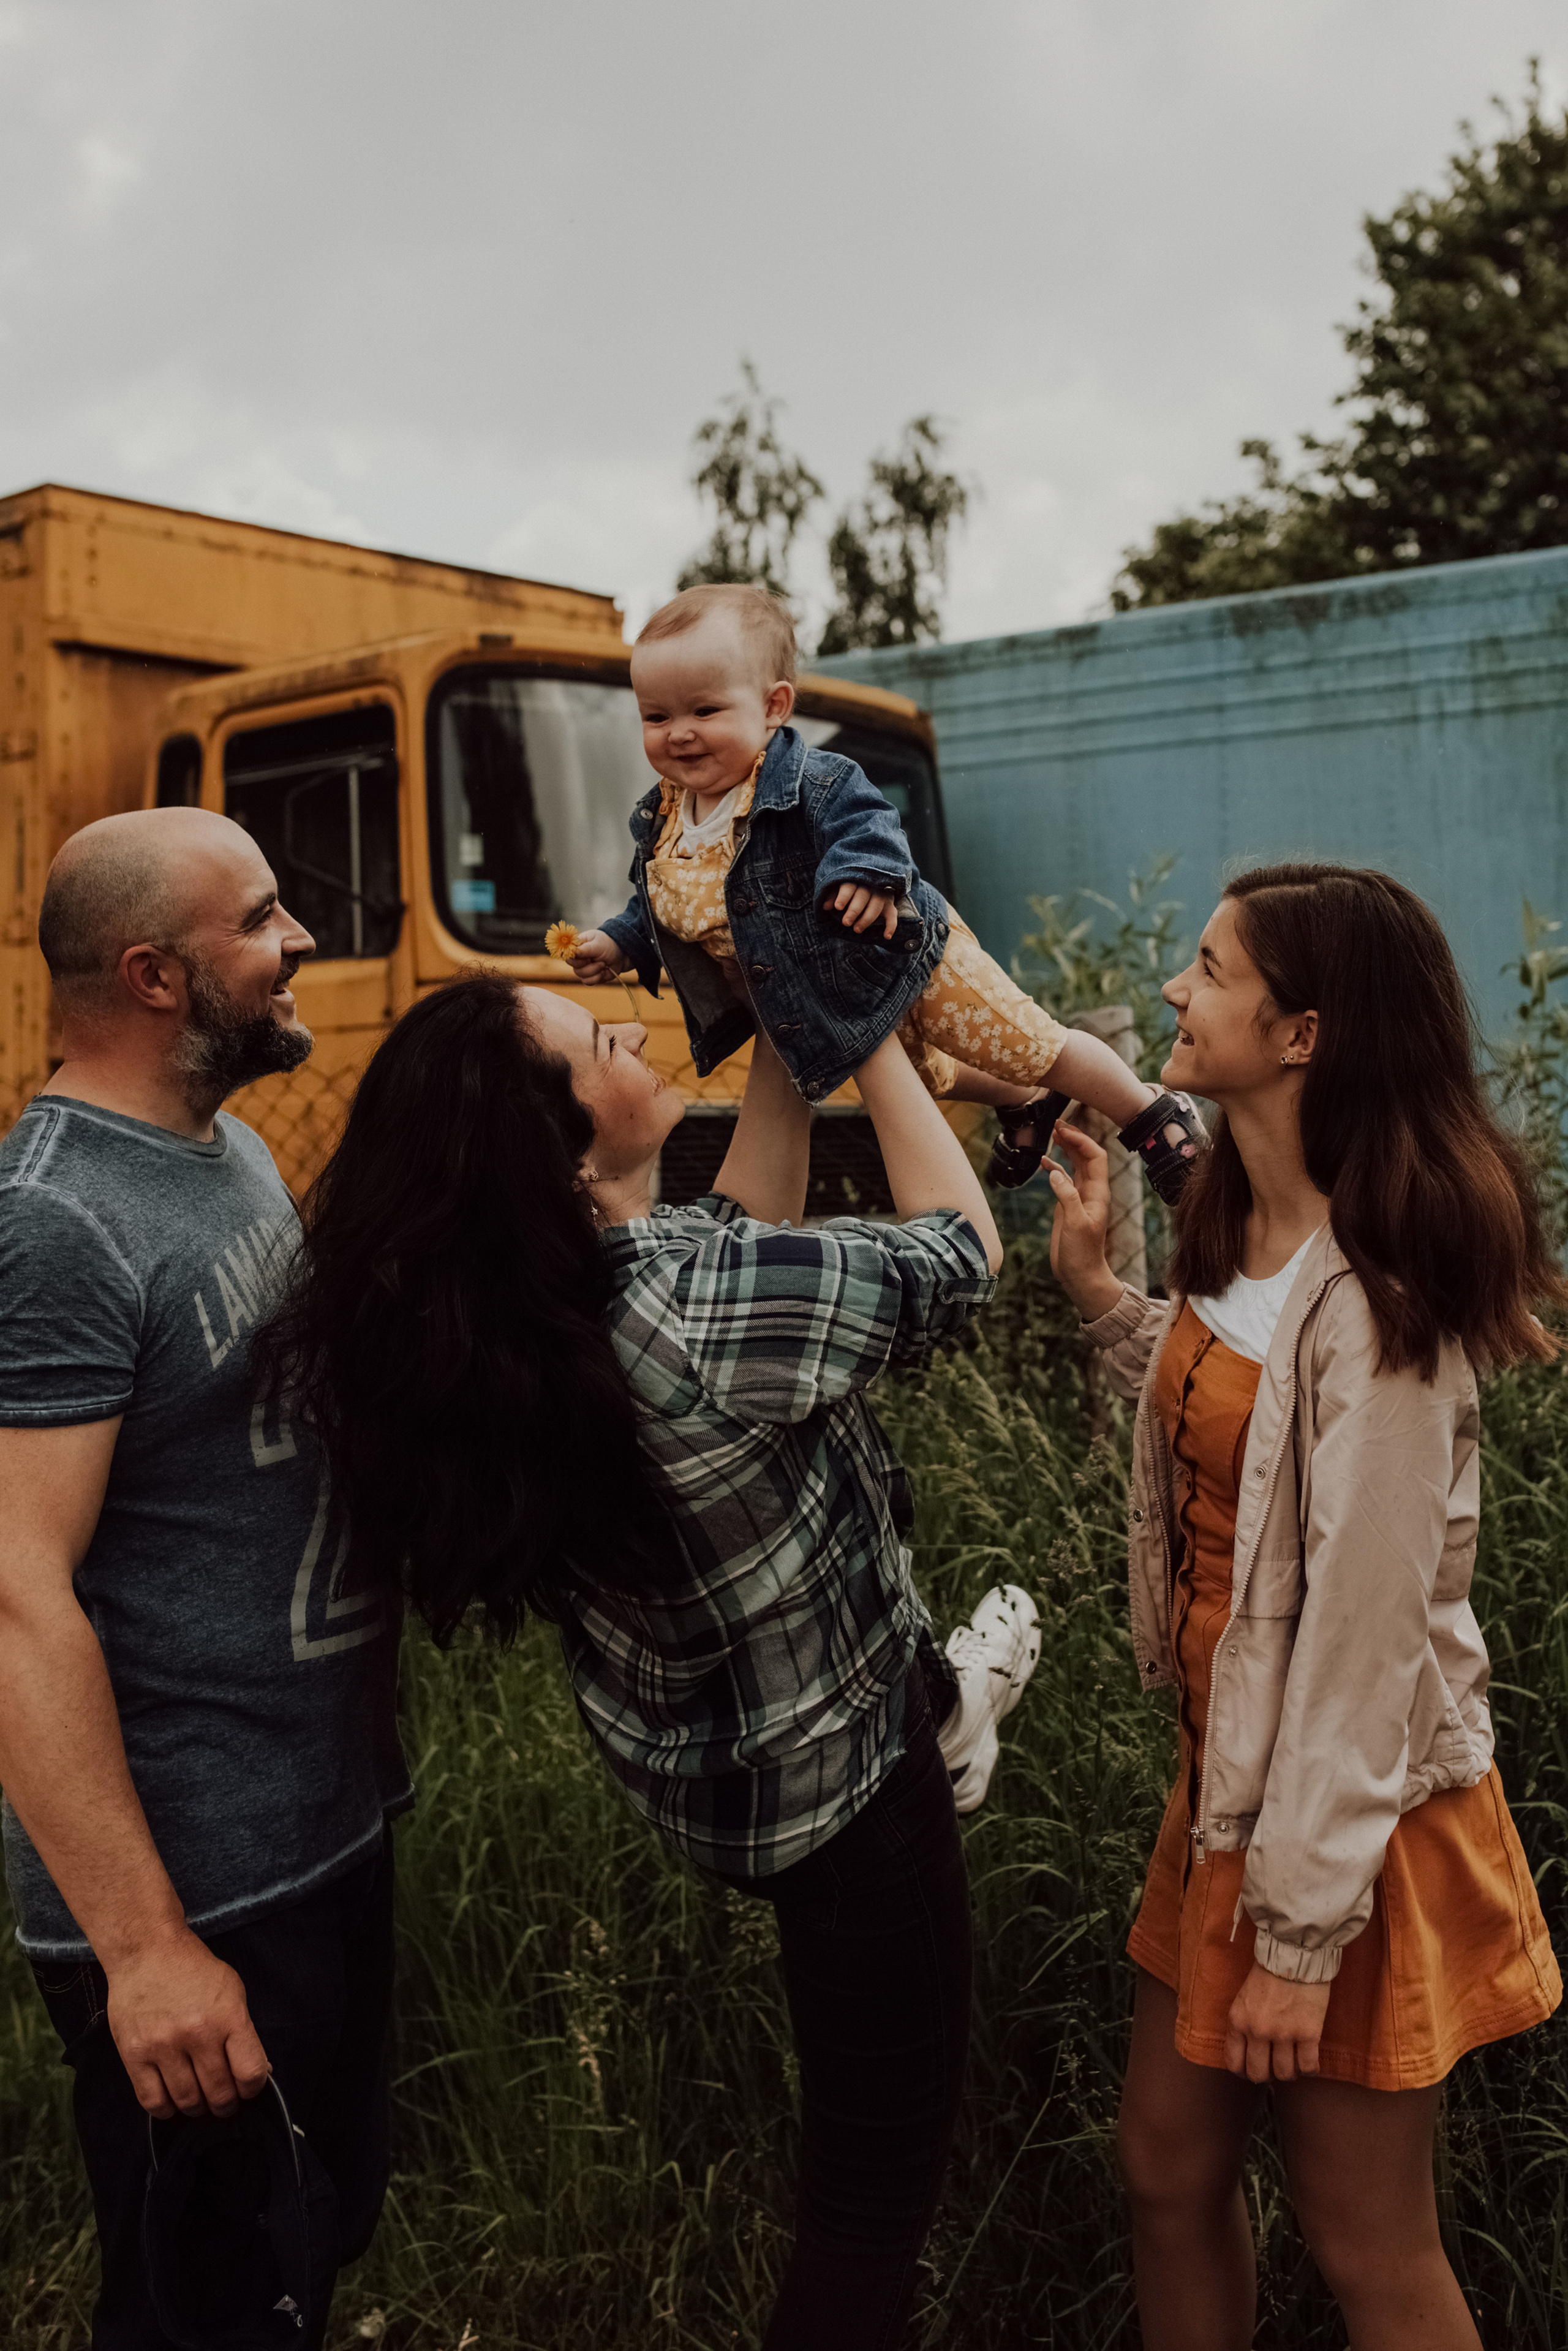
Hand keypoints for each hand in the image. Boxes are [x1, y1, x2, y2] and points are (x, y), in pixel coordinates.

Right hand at [106, 1925, 269, 2119]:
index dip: (253, 2089)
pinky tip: (173, 2102)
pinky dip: (166, 2110)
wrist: (147, 1951)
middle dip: (226, 2104)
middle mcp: (197, 2034)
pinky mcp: (134, 2054)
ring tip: (200, 2102)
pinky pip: (152, 2101)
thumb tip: (258, 2071)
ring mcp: (163, 2046)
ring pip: (187, 2101)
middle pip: (219, 2093)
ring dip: (198, 2109)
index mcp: (228, 2017)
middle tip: (224, 2102)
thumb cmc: (193, 1970)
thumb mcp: (233, 1990)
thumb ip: (244, 2032)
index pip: (250, 2073)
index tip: (248, 2089)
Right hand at [569, 929, 630, 983]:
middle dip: (587, 964)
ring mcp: (583, 967)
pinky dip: (597, 978)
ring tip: (603, 964)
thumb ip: (585, 949)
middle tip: (598, 958)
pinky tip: (603, 971)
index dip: (575, 956)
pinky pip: (587, 982)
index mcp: (577, 945)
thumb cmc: (608, 945)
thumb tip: (572, 952)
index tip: (585, 955)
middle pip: (573, 965)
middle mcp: (578, 957)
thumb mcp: (598, 944)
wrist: (621, 955)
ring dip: (594, 970)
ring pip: (581, 975)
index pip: (567, 952)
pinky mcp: (589, 977)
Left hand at [823, 883, 897, 938]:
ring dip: (867, 919)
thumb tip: (825, 906)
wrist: (871, 884)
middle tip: (845, 923)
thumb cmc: (850, 889)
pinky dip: (891, 926)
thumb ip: (833, 896)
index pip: (849, 887)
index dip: (843, 896)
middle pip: (863, 896)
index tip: (837, 907)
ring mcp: (881, 895)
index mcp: (855, 880)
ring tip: (856, 930)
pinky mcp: (889, 905)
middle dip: (854, 910)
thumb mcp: (839, 889)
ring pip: (876, 906)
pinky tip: (886, 936)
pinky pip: (892, 915)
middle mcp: (870, 885)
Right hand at [1046, 1121, 1122, 1320]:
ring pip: (1075, 1165)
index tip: (1063, 1130)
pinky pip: (1064, 1180)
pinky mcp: (1068, 1205)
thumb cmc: (1082, 1254)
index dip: (1081, 1140)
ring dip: (1065, 1149)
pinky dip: (1055, 1167)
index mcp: (1097, 1193)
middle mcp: (1091, 1192)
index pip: (1095, 1157)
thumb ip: (1067, 1196)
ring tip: (1051, 1134)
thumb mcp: (1075, 1224)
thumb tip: (1056, 1171)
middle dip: (1073, 1138)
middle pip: (1085, 1156)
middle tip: (1055, 1124)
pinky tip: (1044, 1161)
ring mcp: (1079, 1198)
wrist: (1081, 1275)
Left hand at [1224, 1962, 1330, 2082]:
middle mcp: (1257, 2031)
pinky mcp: (1308, 2034)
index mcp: (1238, 2021)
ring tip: (1294, 2062)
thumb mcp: (1244, 1998)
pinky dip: (1309, 2069)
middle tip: (1275, 2066)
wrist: (1294, 1953)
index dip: (1245, 2071)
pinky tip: (1309, 2060)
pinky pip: (1308, 2067)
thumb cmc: (1269, 1972)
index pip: (1234, 2063)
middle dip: (1267, 2074)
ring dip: (1290, 2072)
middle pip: (1259, 2074)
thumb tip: (1249, 2051)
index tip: (1253, 2068)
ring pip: (1285, 2074)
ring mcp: (1283, 2034)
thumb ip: (1244, 2025)